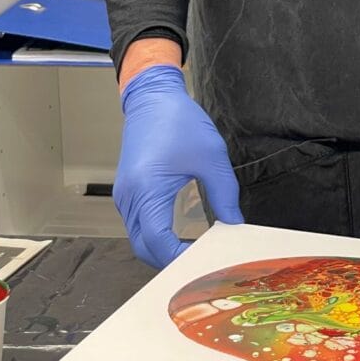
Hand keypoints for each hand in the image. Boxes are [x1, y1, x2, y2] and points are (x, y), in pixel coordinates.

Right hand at [115, 65, 243, 267]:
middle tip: (201, 263)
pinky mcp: (127, 190)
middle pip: (143, 247)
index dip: (179, 258)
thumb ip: (224, 193)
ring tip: (194, 252)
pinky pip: (138, 223)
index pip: (157, 241)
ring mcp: (124, 194)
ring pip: (138, 238)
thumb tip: (234, 223)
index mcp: (146, 189)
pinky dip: (156, 235)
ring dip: (162, 249)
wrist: (152, 96)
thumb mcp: (211, 156)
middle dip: (170, 261)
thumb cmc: (179, 121)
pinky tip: (180, 234)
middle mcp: (129, 196)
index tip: (204, 262)